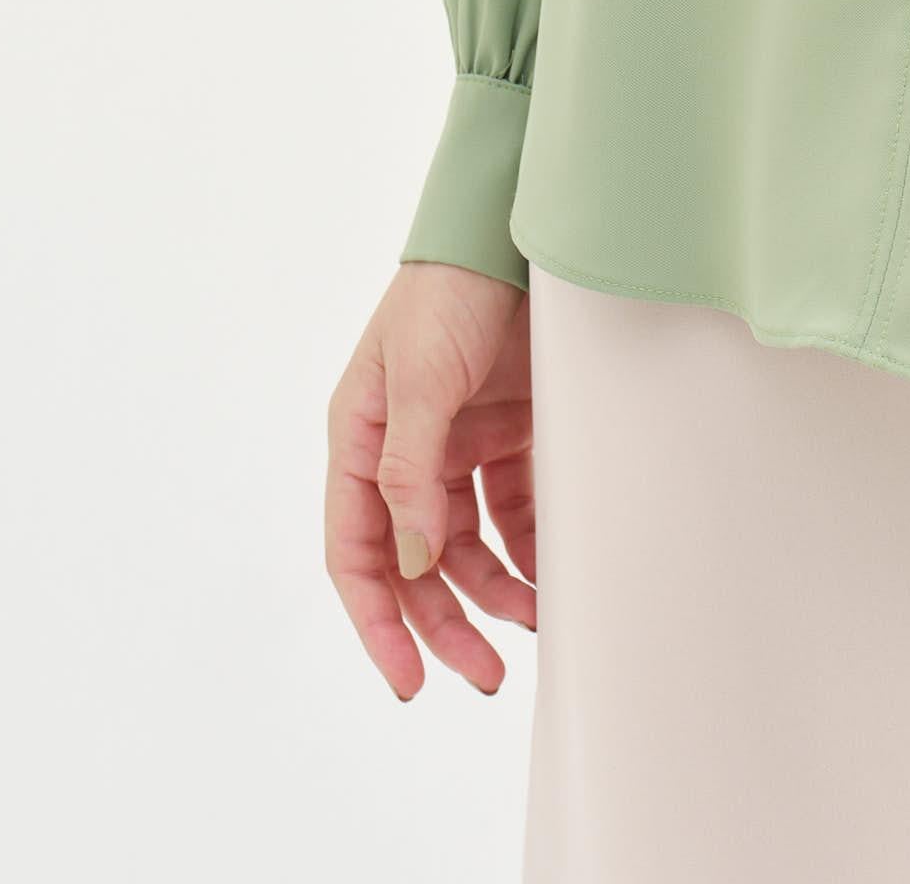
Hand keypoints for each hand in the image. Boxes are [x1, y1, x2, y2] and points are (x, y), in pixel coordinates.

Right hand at [325, 262, 536, 698]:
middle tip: (486, 674)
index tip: (409, 679)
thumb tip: (413, 559)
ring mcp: (458, 444)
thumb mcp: (420, 378)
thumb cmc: (449, 291)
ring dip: (496, 589)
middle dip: (447, 623)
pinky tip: (552, 571)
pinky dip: (529, 544)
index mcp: (361, 442)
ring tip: (534, 621)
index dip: (379, 622)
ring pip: (469, 545)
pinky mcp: (507, 431)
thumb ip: (411, 470)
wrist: (517, 229)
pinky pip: (513, 508)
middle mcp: (405, 452)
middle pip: (417, 564)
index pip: (357, 554)